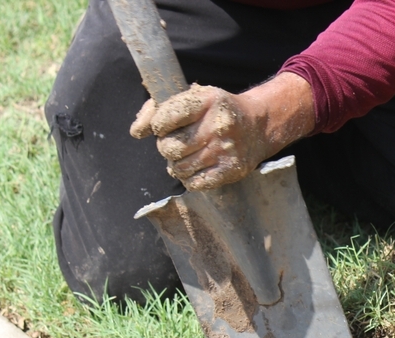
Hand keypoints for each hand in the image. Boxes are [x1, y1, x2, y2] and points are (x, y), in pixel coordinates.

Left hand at [129, 73, 314, 190]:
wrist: (258, 125)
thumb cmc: (216, 110)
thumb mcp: (192, 97)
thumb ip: (157, 109)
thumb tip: (136, 132)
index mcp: (207, 100)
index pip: (164, 119)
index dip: (158, 125)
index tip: (166, 125)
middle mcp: (218, 125)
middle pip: (169, 147)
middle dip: (166, 147)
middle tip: (177, 142)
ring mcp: (226, 150)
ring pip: (179, 168)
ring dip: (177, 164)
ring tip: (188, 155)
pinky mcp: (232, 170)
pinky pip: (195, 183)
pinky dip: (190, 178)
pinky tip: (197, 167)